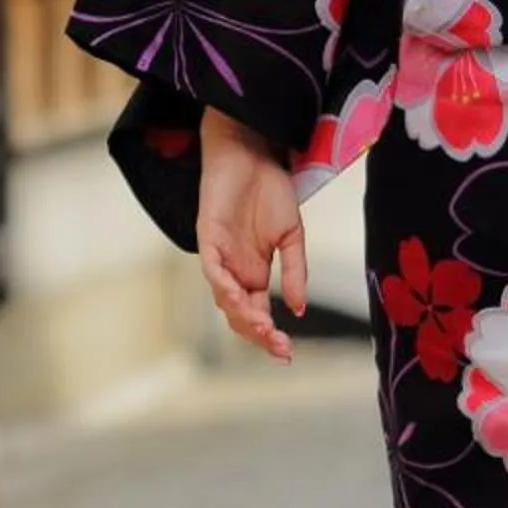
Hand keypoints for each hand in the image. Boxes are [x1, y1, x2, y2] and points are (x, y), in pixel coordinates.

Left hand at [196, 107, 306, 362]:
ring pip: (224, 299)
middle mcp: (234, 271)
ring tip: (264, 328)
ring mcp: (219, 257)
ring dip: (243, 316)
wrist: (253, 153)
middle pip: (240, 314)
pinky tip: (238, 297)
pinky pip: (212, 270)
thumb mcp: (293, 235)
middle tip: (279, 347)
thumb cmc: (270, 190)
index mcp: (254, 272)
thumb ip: (296, 271)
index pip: (258, 313)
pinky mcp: (208, 238)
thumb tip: (300, 308)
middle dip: (259, 334)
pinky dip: (223, 286)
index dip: (270, 335)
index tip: (288, 353)